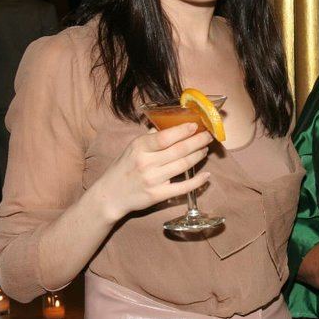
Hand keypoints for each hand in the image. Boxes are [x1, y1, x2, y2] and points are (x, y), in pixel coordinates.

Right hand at [92, 122, 214, 222]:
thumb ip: (150, 136)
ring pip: (183, 165)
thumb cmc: (124, 168)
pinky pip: (183, 188)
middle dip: (198, 141)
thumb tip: (169, 122)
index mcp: (139, 147)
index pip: (165, 137)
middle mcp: (146, 163)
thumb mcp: (132, 148)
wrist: (110, 196)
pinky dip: (197, 181)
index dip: (183, 131)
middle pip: (179, 150)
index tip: (196, 125)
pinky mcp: (158, 195)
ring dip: (198, 156)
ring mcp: (153, 180)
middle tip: (208, 136)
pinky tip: (206, 175)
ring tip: (205, 149)